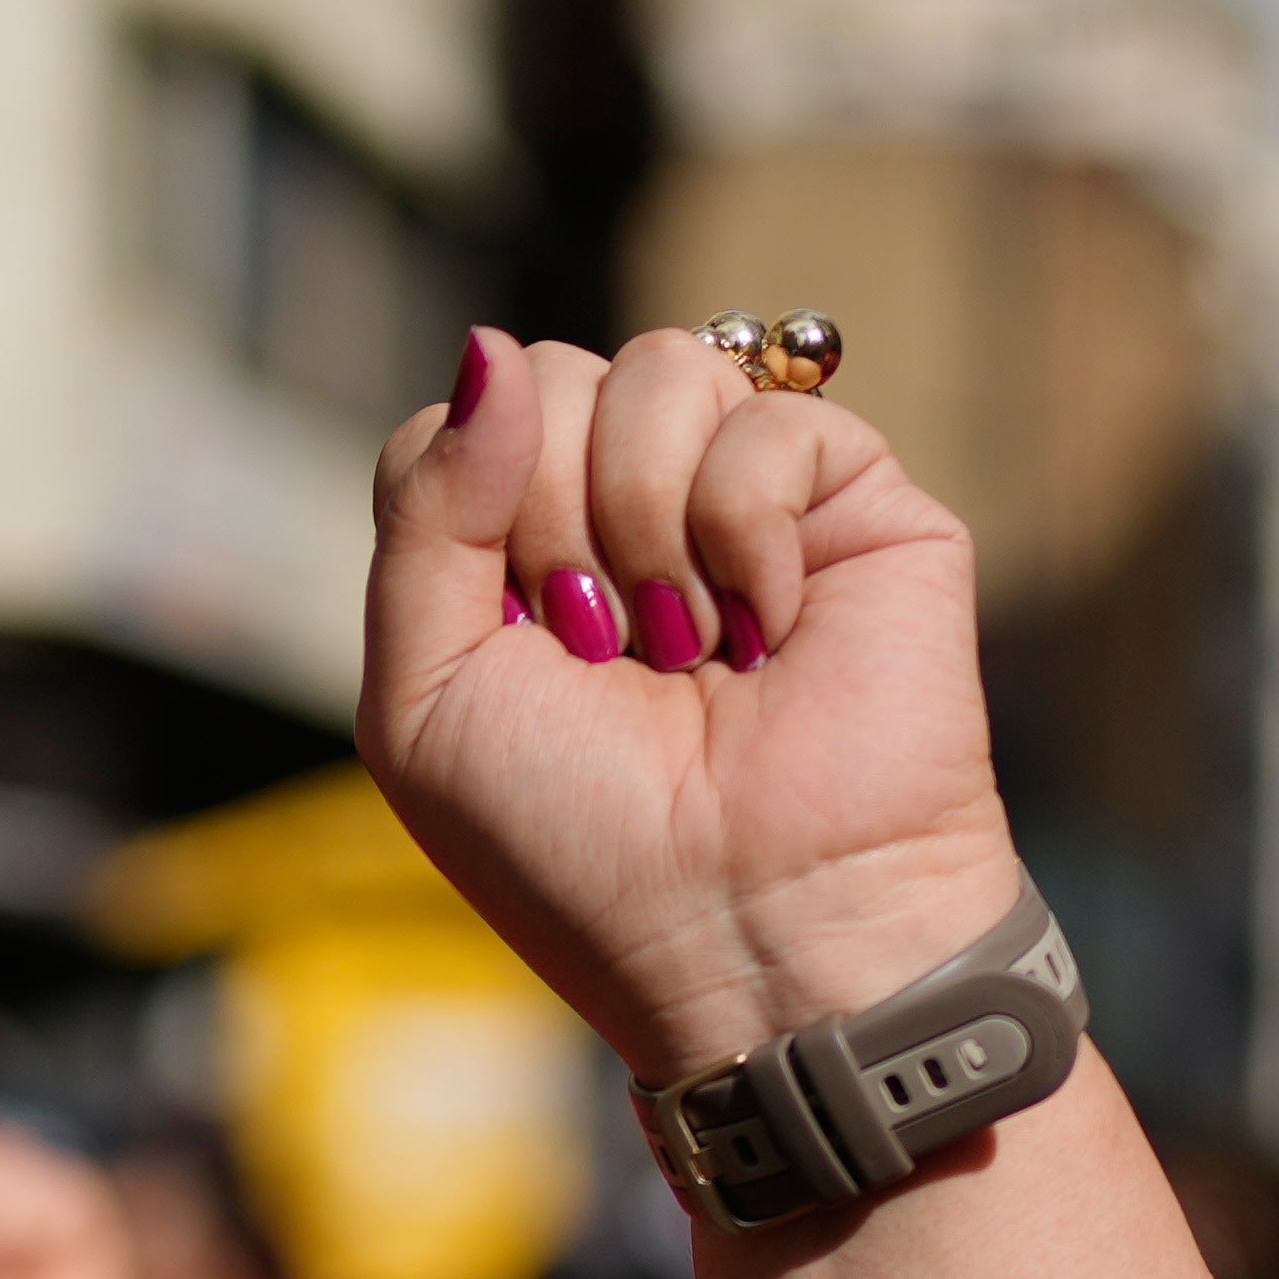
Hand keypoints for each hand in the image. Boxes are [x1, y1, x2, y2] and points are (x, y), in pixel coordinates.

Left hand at [362, 326, 1020, 1089]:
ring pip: (654, 370)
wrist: (752, 933)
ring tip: (694, 648)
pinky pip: (765, 418)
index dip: (473, 506)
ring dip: (648, 528)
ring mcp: (746, 496)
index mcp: (520, 557)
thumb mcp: (425, 697)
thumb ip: (423, 509)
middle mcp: (629, 511)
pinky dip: (747, 534)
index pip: (462, 420)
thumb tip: (490, 345)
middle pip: (546, 379)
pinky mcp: (856, 500)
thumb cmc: (583, 850)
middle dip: (556, 522)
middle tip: (613, 653)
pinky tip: (771, 629)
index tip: (523, 639)